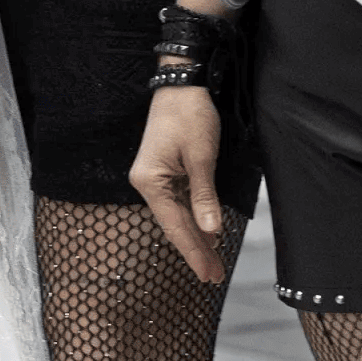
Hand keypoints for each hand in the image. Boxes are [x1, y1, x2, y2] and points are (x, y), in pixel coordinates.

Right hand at [130, 85, 227, 282]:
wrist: (181, 85)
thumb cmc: (190, 115)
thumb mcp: (201, 157)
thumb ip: (205, 196)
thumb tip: (212, 231)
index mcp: (150, 181)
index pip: (175, 225)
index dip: (193, 251)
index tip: (208, 273)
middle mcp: (147, 182)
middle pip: (174, 224)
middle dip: (195, 250)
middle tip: (214, 276)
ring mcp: (155, 177)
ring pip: (178, 215)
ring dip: (196, 236)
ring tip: (213, 262)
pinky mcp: (165, 171)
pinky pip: (180, 201)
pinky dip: (194, 218)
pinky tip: (207, 233)